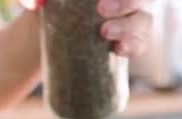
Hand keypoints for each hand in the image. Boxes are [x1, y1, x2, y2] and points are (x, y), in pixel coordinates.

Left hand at [20, 0, 152, 56]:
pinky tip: (119, 50)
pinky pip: (140, 43)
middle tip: (102, 10)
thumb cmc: (47, 5)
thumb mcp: (37, 0)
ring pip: (143, 21)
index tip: (101, 4)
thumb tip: (37, 4)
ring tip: (107, 34)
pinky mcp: (126, 41)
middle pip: (139, 0)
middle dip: (126, 4)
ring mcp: (127, 20)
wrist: (47, 31)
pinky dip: (133, 46)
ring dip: (131, 29)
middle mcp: (122, 0)